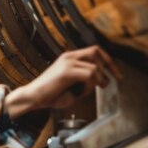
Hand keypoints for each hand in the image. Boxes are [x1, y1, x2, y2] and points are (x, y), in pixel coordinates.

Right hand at [5, 46, 122, 116]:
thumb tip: (99, 81)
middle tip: (113, 80)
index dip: (108, 60)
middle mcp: (68, 57)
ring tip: (94, 89)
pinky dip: (93, 84)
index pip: (94, 51)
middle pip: (97, 53)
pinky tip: (87, 90)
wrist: (32, 97)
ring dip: (99, 79)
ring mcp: (67, 63)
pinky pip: (89, 74)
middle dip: (110, 66)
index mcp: (68, 57)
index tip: (115, 73)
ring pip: (95, 66)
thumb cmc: (49, 94)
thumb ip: (84, 80)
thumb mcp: (70, 84)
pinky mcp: (67, 72)